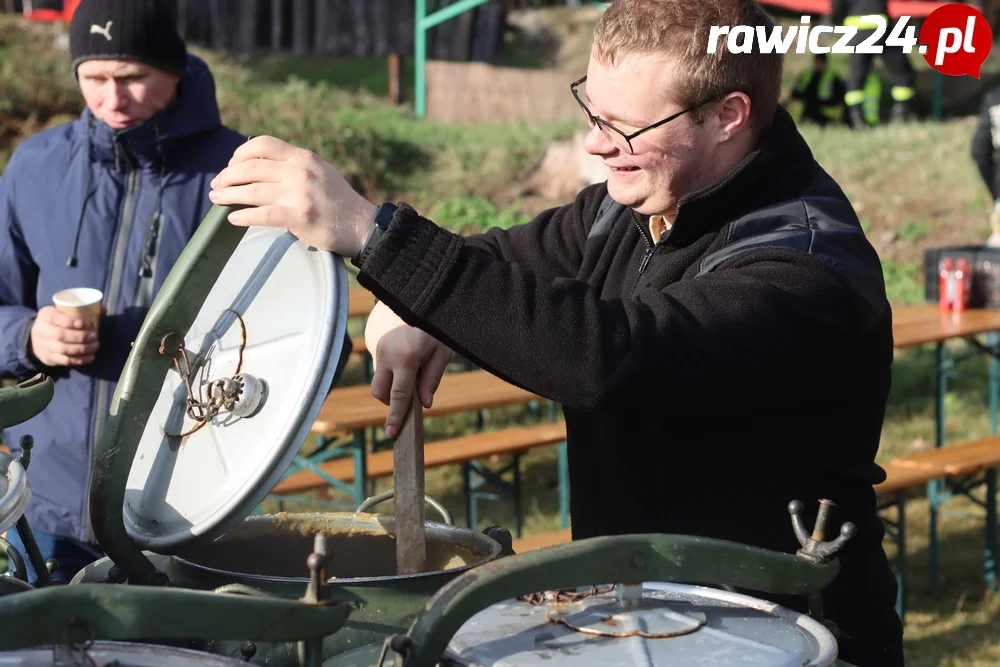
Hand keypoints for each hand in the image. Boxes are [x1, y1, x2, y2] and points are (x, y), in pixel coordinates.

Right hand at [29, 306, 99, 366]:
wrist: (36, 336)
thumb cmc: (57, 321)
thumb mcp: (62, 310)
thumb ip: (82, 308)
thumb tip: (104, 310)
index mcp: (46, 315)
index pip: (56, 319)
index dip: (71, 322)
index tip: (85, 324)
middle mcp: (41, 331)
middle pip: (61, 336)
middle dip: (81, 337)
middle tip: (95, 336)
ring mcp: (44, 345)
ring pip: (63, 349)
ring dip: (83, 349)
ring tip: (95, 346)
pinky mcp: (48, 357)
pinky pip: (64, 361)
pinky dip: (79, 360)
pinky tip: (90, 357)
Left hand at [208, 136, 375, 257]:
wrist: (362, 226)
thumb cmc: (339, 202)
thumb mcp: (320, 172)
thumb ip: (294, 166)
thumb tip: (260, 167)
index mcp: (304, 157)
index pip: (264, 144)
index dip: (241, 152)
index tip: (232, 164)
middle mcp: (300, 172)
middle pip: (252, 167)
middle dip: (228, 175)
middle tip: (217, 184)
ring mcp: (299, 194)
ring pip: (252, 191)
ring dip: (229, 195)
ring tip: (216, 198)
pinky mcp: (299, 217)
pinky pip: (262, 215)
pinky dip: (243, 216)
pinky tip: (232, 219)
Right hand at [366, 301, 452, 437]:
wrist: (413, 293)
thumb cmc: (434, 324)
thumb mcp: (442, 350)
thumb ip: (432, 378)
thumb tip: (425, 404)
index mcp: (406, 358)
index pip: (399, 397)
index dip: (396, 417)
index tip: (391, 434)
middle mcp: (386, 354)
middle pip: (380, 392)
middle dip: (391, 401)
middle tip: (409, 393)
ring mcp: (376, 346)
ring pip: (379, 377)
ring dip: (392, 380)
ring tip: (412, 361)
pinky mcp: (371, 340)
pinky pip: (380, 361)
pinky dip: (391, 363)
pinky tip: (404, 347)